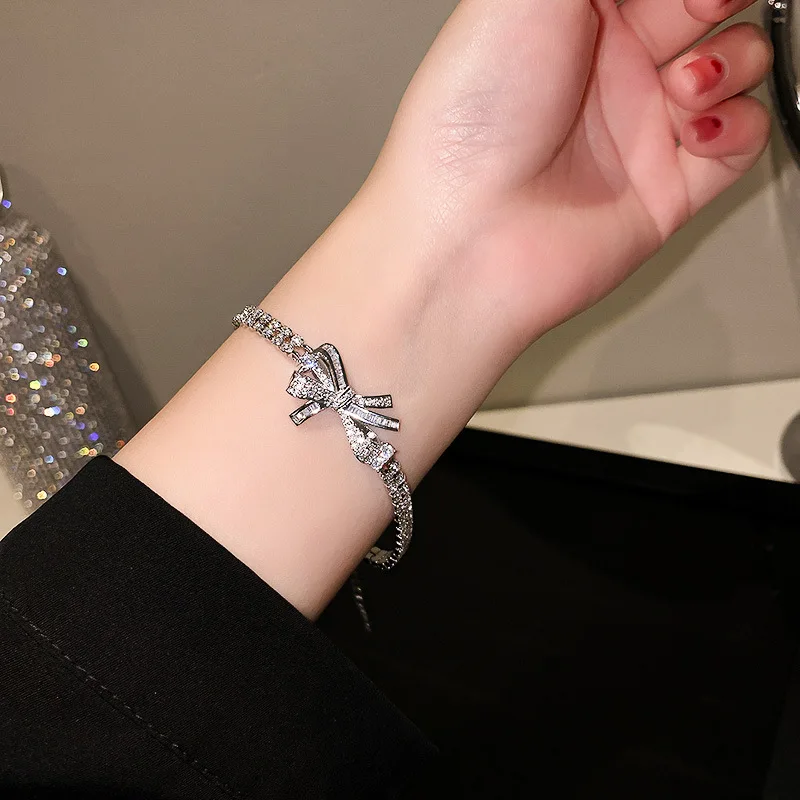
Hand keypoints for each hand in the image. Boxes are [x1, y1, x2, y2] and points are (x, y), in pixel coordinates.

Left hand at [369, 0, 771, 340]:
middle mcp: (603, 73)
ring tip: (683, 86)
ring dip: (732, 62)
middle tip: (700, 9)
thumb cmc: (465, 130)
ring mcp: (637, 131)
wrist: (465, 243)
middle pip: (701, 8)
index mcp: (566, 18)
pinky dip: (740, 125)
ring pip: (733, 67)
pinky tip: (699, 127)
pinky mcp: (666, 190)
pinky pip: (739, 142)